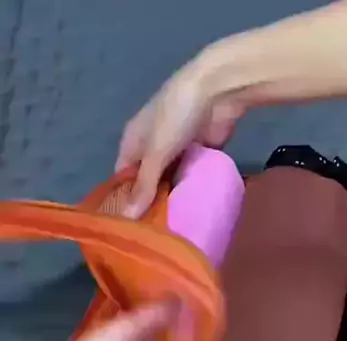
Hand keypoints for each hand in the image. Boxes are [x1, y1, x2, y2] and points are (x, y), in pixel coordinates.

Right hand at [115, 45, 246, 218]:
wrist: (217, 91)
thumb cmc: (175, 117)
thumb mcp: (155, 154)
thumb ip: (144, 186)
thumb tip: (126, 218)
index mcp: (133, 142)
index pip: (122, 178)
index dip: (124, 201)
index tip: (128, 229)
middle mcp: (151, 147)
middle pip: (147, 182)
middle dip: (150, 204)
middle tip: (153, 237)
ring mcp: (176, 150)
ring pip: (169, 181)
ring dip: (171, 200)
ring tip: (172, 232)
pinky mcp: (198, 153)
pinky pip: (190, 177)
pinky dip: (189, 191)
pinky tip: (192, 214)